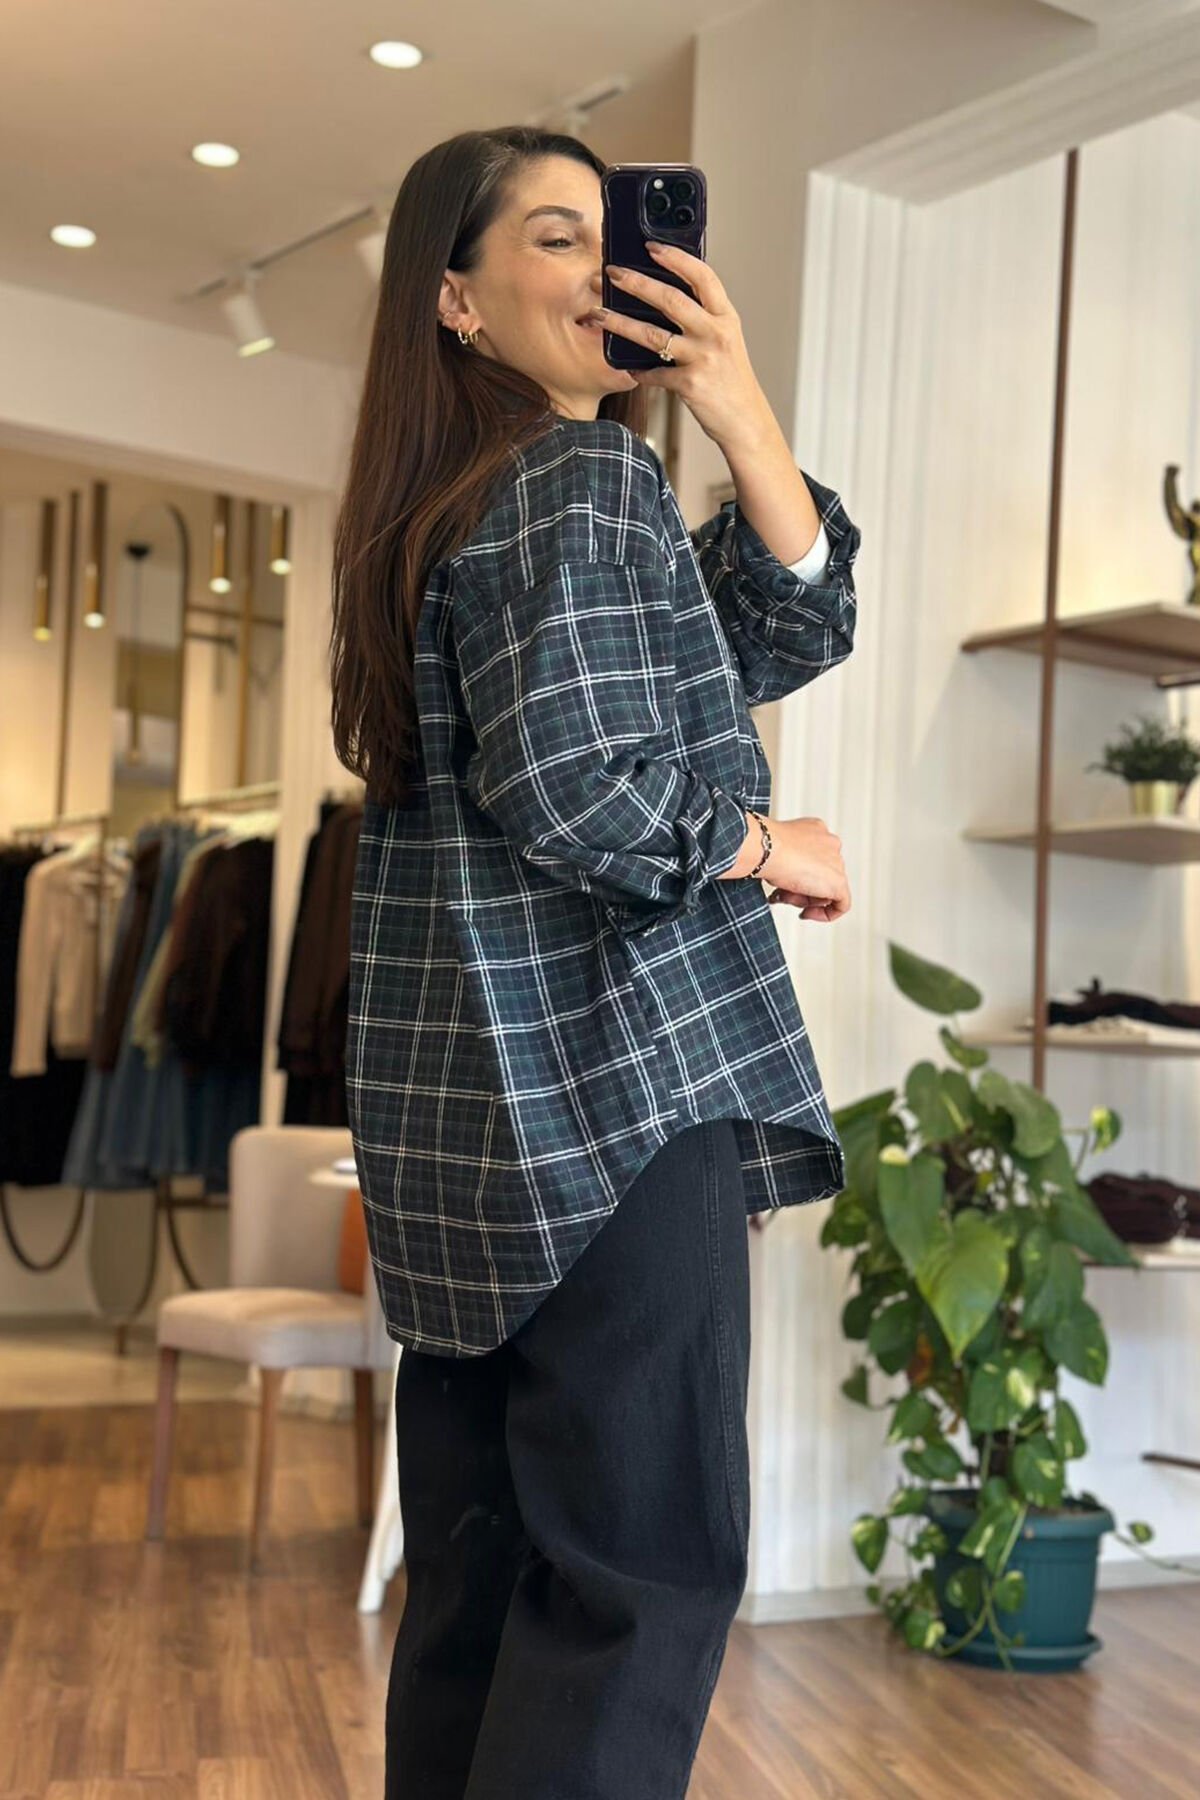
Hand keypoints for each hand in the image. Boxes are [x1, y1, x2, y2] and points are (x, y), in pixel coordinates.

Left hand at [596, 242, 776, 450]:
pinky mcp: (690, 384)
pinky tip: (628, 369)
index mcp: (725, 317)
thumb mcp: (726, 339)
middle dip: (637, 282)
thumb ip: (704, 318)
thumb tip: (665, 296)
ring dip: (621, 323)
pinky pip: (654, 373)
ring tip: (599, 314)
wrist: (745, 420)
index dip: (676, 258)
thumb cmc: (731, 378)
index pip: (702, 276)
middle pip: (671, 299)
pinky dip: (639, 371)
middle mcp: (716, 333)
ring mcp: (703, 358)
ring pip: (653, 335)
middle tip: (613, 272)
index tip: (651, 246)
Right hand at [761, 817, 850, 922]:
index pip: (814, 858)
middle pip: (820, 875)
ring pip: (827, 889)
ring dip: (804, 899)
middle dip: (800, 889)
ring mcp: (836, 862)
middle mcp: (830, 844)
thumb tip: (785, 878)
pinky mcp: (839, 882)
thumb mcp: (776, 851)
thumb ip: (787, 861)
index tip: (784, 883)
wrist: (767, 849)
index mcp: (817, 830)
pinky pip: (841, 904)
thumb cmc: (766, 847)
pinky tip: (807, 913)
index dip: (798, 874)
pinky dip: (826, 914)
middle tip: (782, 893)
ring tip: (786, 897)